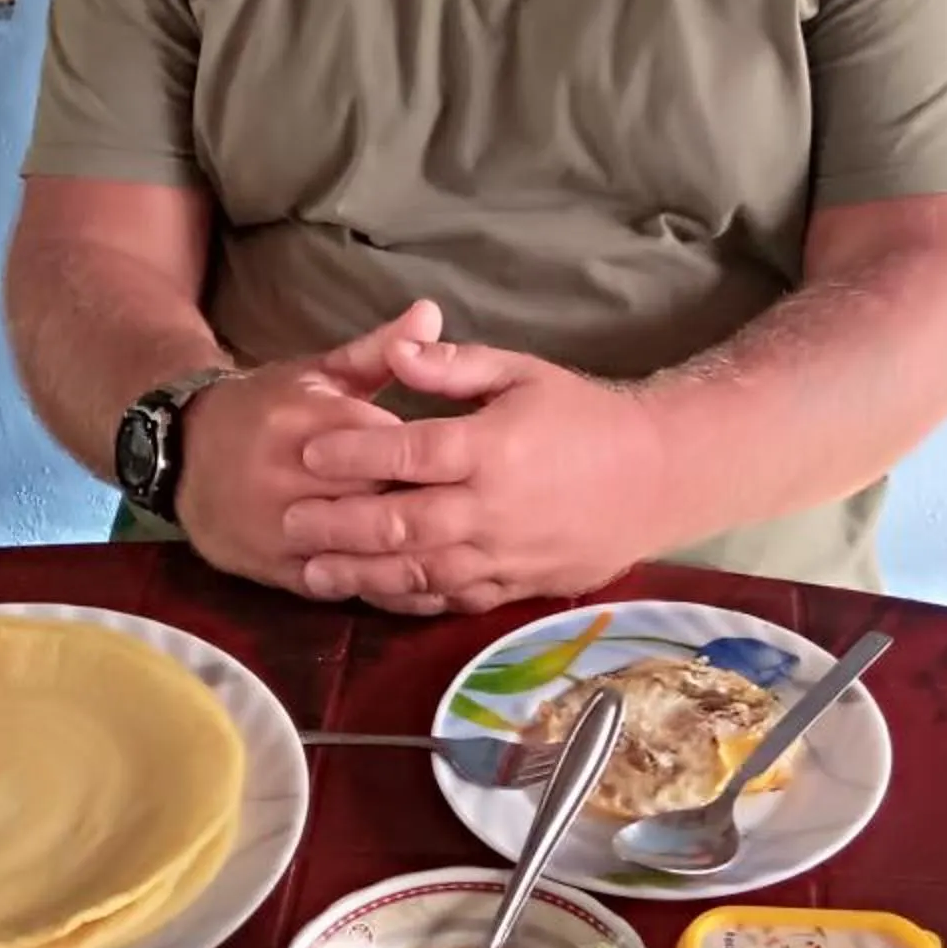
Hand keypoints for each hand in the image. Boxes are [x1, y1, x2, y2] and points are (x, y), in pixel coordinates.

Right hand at [173, 301, 440, 593]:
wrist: (183, 454)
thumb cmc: (267, 407)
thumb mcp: (319, 373)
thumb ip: (380, 350)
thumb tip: (433, 312)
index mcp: (307, 419)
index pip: (391, 444)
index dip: (432, 456)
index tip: (464, 460)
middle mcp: (288, 474)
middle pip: (381, 497)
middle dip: (425, 502)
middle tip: (466, 507)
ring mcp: (278, 526)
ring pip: (363, 546)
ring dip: (408, 547)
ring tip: (449, 542)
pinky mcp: (273, 567)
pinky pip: (340, 582)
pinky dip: (378, 582)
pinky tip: (413, 576)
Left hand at [283, 335, 670, 614]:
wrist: (657, 477)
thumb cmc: (584, 417)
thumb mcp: (524, 373)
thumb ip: (456, 366)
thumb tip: (399, 347)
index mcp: (492, 447)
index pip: (407, 453)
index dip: (353, 452)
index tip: (308, 448)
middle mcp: (493, 507)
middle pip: (400, 522)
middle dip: (337, 524)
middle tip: (289, 519)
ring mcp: (504, 554)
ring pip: (419, 572)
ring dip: (361, 574)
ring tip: (312, 571)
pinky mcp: (517, 586)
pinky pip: (452, 599)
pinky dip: (408, 600)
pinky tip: (373, 594)